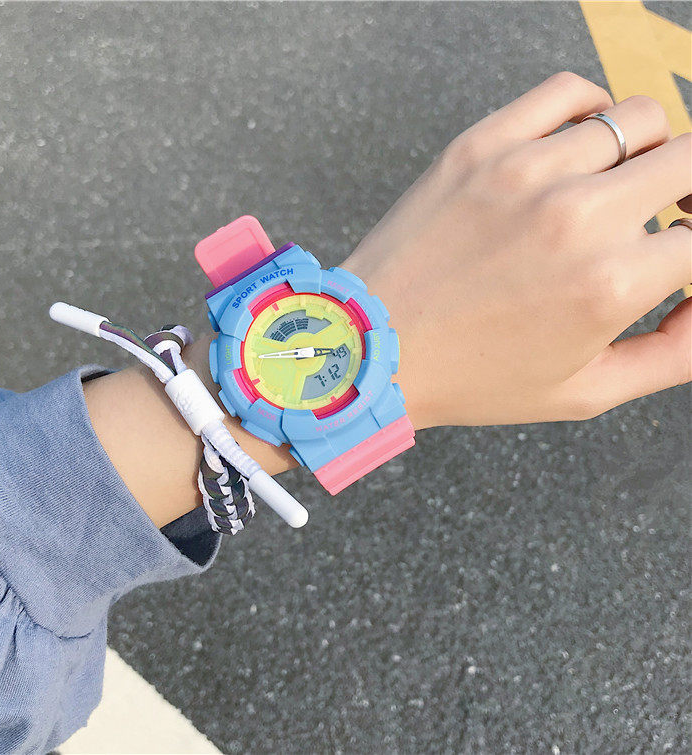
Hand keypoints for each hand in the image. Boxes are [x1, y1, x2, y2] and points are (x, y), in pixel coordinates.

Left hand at [342, 72, 691, 429]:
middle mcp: (576, 217)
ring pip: (639, 120)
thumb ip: (672, 355)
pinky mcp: (481, 146)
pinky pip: (569, 92)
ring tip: (622, 186)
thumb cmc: (471, 378)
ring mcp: (525, 172)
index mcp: (610, 284)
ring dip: (647, 154)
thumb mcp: (582, 392)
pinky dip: (593, 110)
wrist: (374, 348)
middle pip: (690, 162)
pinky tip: (583, 145)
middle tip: (674, 216)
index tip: (676, 262)